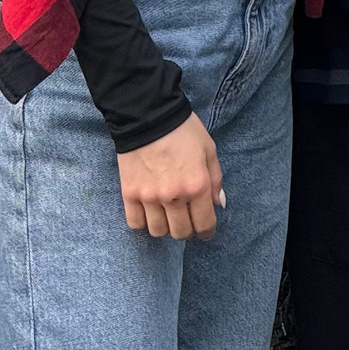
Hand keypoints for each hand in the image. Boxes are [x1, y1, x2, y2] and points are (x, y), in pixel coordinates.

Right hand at [117, 113, 223, 237]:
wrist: (148, 116)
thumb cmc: (184, 131)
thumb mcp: (209, 150)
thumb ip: (216, 180)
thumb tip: (219, 204)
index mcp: (197, 185)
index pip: (204, 224)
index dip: (207, 232)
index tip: (205, 231)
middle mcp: (174, 196)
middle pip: (180, 233)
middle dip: (187, 230)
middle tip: (187, 220)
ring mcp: (149, 197)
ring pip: (158, 231)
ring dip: (165, 227)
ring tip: (167, 215)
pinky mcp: (129, 194)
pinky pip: (135, 223)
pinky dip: (143, 222)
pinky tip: (149, 211)